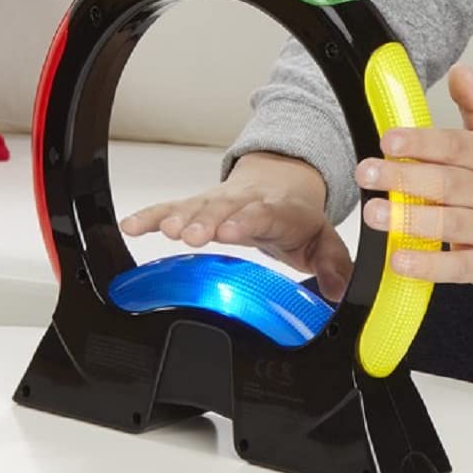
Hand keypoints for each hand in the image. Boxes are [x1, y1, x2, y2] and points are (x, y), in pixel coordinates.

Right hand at [119, 151, 354, 301]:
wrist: (282, 184)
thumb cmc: (297, 219)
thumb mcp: (322, 241)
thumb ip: (332, 264)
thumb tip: (340, 288)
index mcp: (280, 211)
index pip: (264, 213)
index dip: (247, 221)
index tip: (232, 231)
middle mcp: (245, 202)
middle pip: (224, 210)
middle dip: (207, 221)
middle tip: (191, 236)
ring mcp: (219, 204)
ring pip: (197, 208)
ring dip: (180, 218)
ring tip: (164, 230)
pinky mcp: (197, 207)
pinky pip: (170, 209)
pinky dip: (151, 216)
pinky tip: (132, 225)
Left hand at [353, 63, 472, 285]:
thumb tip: (460, 70)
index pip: (455, 147)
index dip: (421, 142)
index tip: (389, 139)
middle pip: (446, 184)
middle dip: (403, 178)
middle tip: (366, 172)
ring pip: (449, 224)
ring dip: (409, 219)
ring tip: (374, 213)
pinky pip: (457, 267)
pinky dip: (428, 265)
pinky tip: (401, 259)